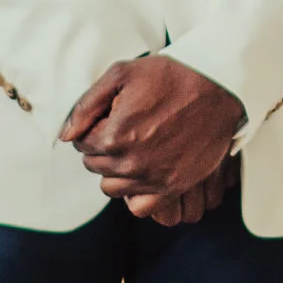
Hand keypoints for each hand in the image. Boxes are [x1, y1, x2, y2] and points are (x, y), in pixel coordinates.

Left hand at [60, 56, 242, 216]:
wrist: (218, 86)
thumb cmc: (170, 76)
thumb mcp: (121, 74)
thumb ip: (87, 105)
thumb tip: (65, 135)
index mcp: (115, 134)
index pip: (81, 143)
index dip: (92, 128)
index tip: (109, 117)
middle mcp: (132, 161)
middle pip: (94, 166)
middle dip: (102, 147)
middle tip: (123, 128)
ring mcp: (154, 177)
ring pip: (112, 188)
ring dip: (115, 171)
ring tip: (132, 149)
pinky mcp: (174, 187)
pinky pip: (140, 207)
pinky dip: (136, 194)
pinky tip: (142, 173)